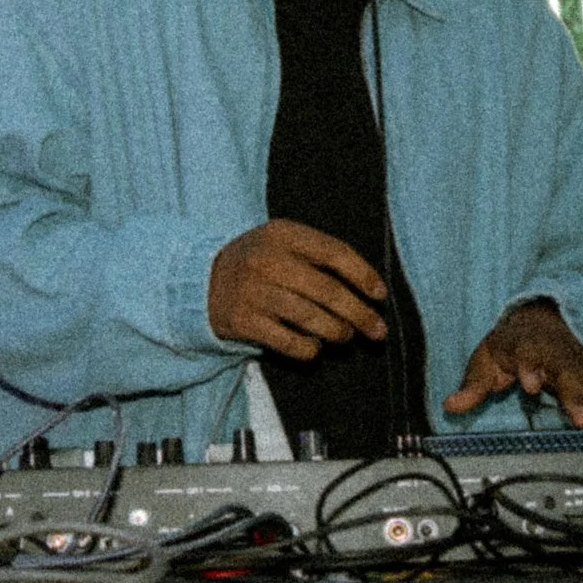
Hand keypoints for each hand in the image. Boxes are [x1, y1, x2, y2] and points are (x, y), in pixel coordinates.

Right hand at [208, 220, 389, 359]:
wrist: (202, 282)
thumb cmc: (259, 263)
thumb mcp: (284, 244)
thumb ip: (321, 257)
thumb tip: (369, 290)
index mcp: (282, 233)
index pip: (334, 252)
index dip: (363, 275)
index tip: (380, 295)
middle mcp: (267, 260)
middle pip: (327, 291)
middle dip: (359, 314)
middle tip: (378, 331)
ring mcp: (253, 291)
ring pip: (311, 318)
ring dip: (337, 332)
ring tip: (345, 336)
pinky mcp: (243, 321)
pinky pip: (289, 342)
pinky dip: (309, 349)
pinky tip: (314, 347)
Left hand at [443, 299, 582, 425]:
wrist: (541, 317)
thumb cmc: (513, 343)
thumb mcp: (487, 359)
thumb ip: (473, 385)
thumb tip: (451, 405)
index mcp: (530, 352)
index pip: (528, 361)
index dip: (528, 371)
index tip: (528, 383)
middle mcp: (560, 360)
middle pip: (569, 379)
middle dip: (577, 397)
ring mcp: (582, 369)